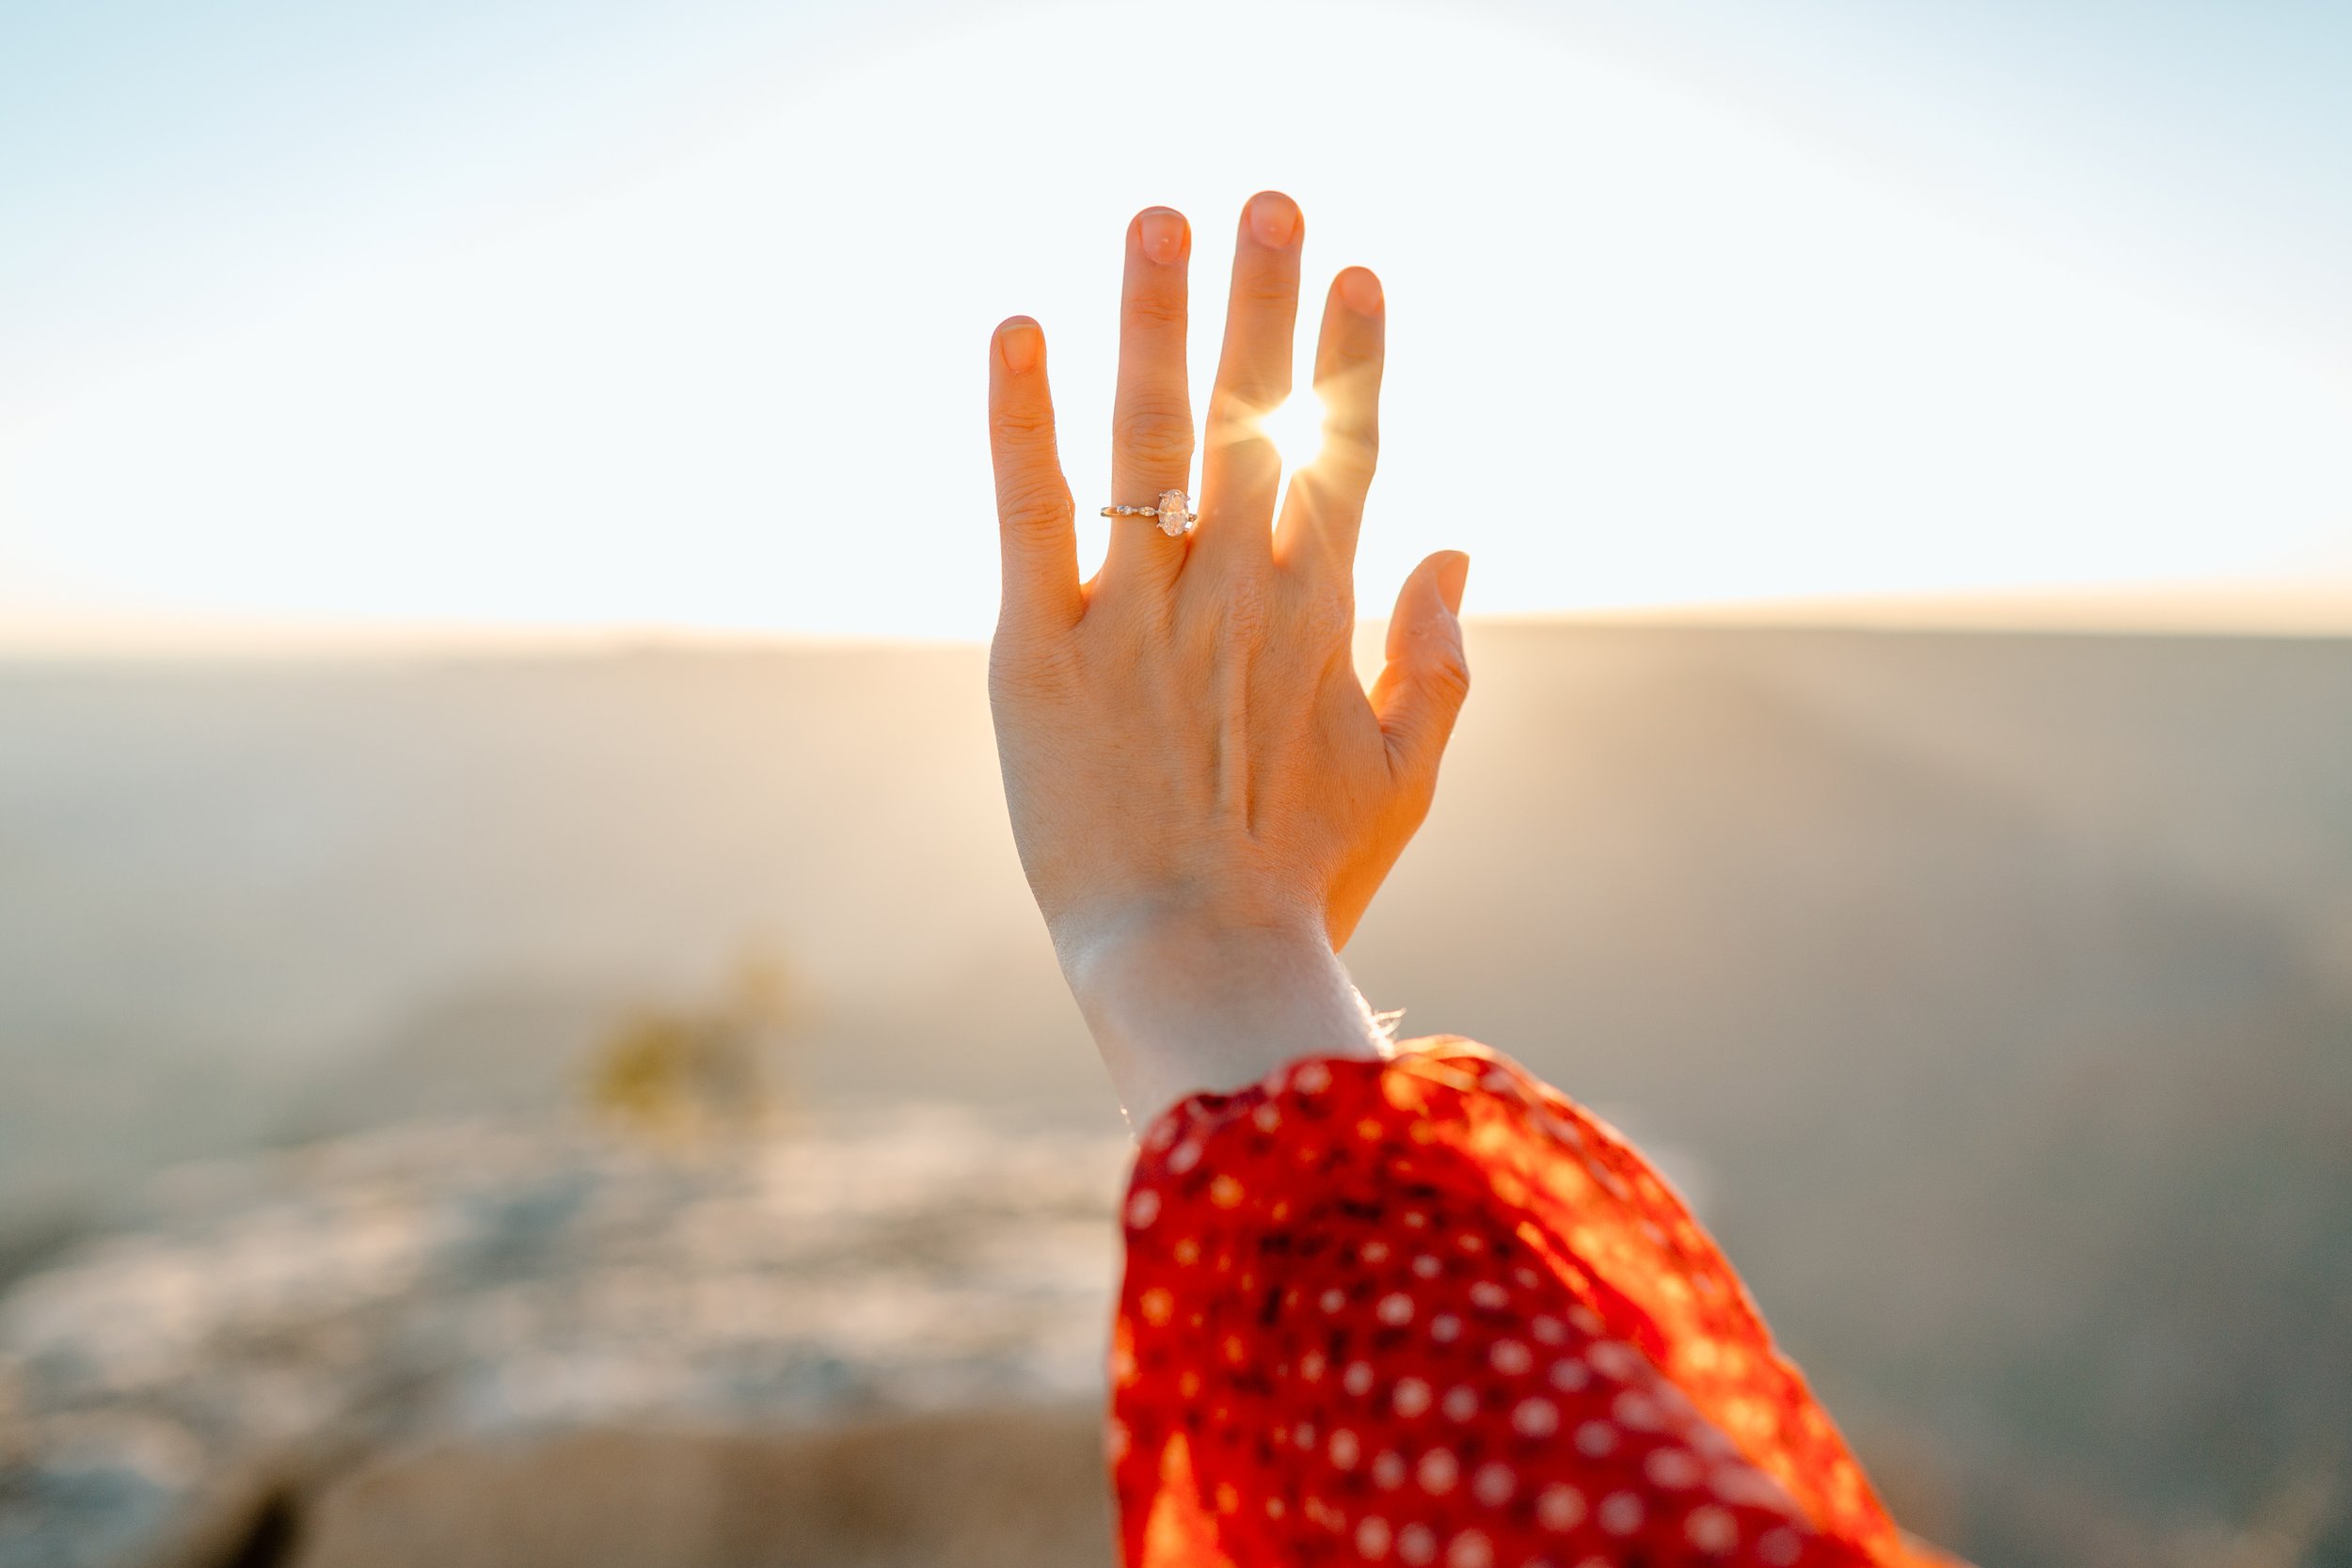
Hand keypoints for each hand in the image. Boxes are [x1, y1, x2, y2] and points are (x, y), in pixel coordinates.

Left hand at [985, 192, 1470, 1121]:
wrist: (1201, 963)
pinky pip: (1029, 509)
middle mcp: (1235, 588)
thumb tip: (1456, 539)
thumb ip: (1439, 654)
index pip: (1345, 449)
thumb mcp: (1408, 773)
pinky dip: (1021, 416)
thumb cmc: (1306, 882)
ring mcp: (1137, 611)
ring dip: (1156, 317)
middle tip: (1266, 199)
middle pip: (1254, 414)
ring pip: (1149, 433)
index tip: (1359, 270)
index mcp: (1320, 612)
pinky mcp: (1039, 650)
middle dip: (1264, 301)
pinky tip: (1016, 326)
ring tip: (1157, 218)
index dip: (1354, 355)